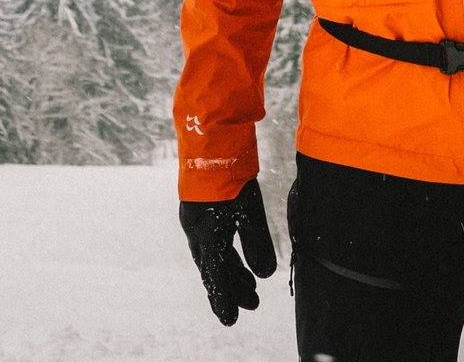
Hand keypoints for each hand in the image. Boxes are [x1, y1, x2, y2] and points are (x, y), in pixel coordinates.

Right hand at [179, 178, 277, 325]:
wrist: (210, 144)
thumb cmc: (230, 178)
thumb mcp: (249, 211)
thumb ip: (257, 243)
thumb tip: (265, 274)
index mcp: (206, 236)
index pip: (216, 277)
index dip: (224, 300)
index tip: (230, 320)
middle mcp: (197, 232)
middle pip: (215, 270)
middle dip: (233, 289)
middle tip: (253, 304)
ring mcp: (198, 221)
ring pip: (215, 256)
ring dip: (233, 273)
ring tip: (252, 286)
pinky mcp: (203, 210)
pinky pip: (214, 243)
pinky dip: (228, 256)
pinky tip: (241, 260)